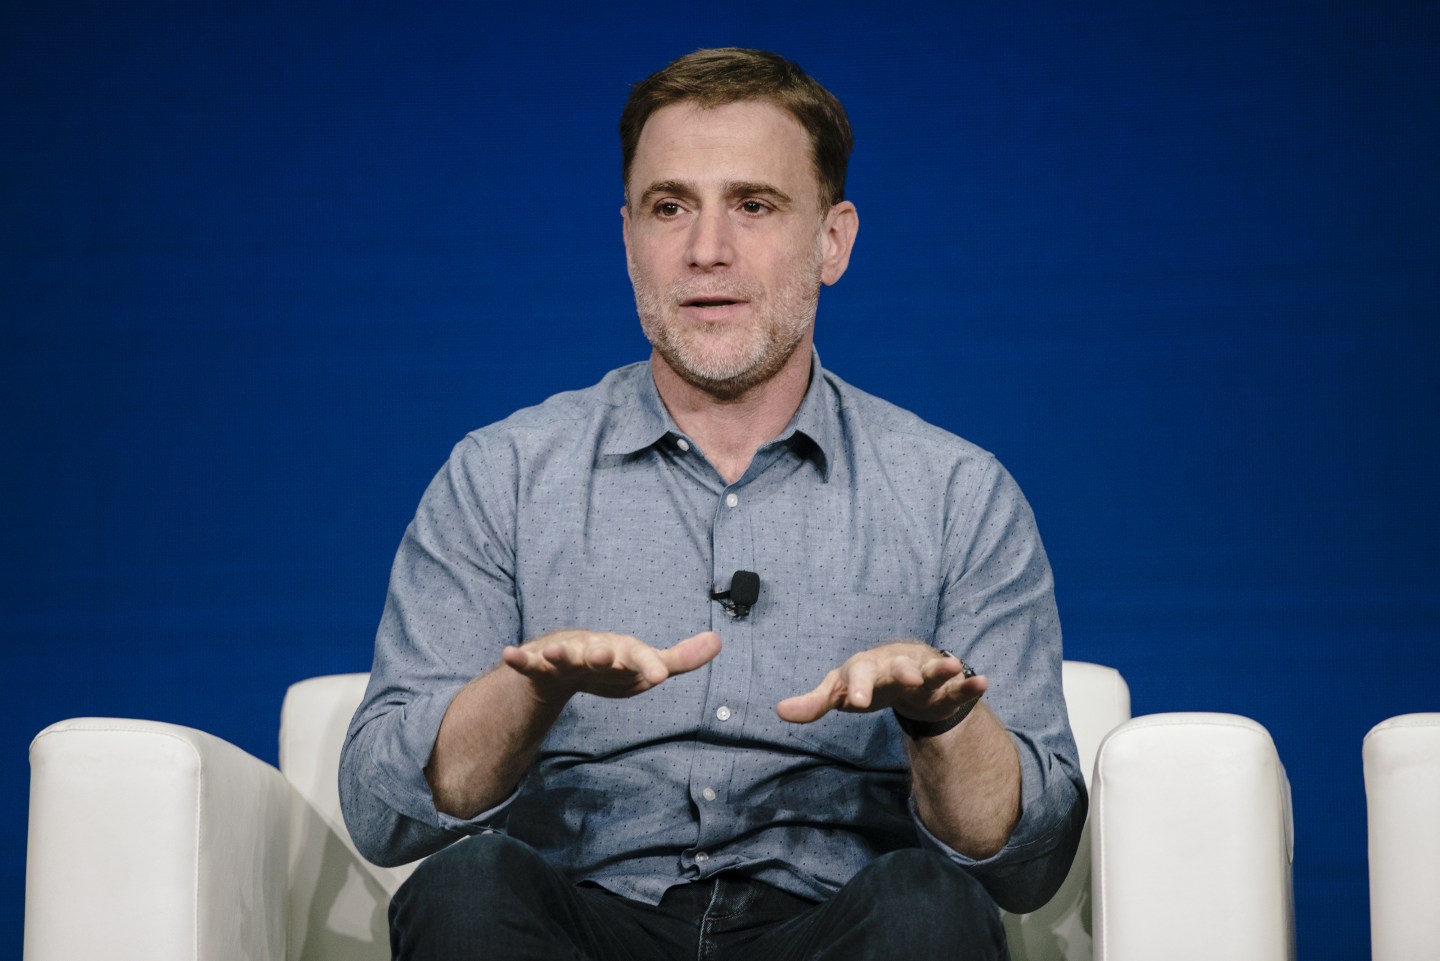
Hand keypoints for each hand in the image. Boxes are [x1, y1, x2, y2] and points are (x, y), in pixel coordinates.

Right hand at [501, 629, 720, 700]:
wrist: (567, 661)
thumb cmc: (614, 665)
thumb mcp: (647, 665)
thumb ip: (681, 658)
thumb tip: (720, 640)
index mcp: (623, 652)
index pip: (640, 658)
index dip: (650, 665)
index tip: (661, 675)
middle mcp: (596, 650)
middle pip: (600, 652)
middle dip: (601, 654)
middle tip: (604, 655)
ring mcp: (567, 656)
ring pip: (563, 655)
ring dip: (557, 652)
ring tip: (551, 651)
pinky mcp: (541, 665)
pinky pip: (528, 662)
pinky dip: (519, 659)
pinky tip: (508, 655)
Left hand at [776, 641, 985, 724]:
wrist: (902, 669)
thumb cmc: (866, 681)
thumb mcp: (840, 690)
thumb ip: (815, 702)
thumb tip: (779, 711)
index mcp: (866, 669)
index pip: (858, 675)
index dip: (856, 687)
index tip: (854, 702)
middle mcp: (894, 667)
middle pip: (898, 668)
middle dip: (903, 672)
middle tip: (908, 678)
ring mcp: (922, 675)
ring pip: (931, 670)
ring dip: (942, 667)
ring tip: (954, 663)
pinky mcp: (943, 688)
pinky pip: (957, 686)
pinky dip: (969, 684)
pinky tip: (983, 682)